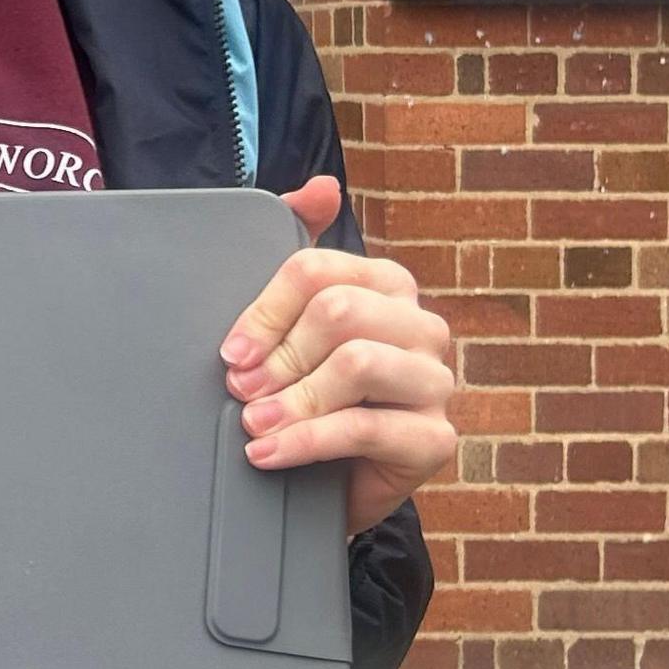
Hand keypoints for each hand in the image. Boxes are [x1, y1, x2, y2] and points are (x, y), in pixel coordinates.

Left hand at [223, 176, 459, 535]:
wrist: (329, 481)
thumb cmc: (309, 393)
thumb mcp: (292, 325)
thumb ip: (298, 247)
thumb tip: (323, 187)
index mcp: (388, 286)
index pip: (319, 272)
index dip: (265, 311)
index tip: (232, 351)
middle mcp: (422, 327)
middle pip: (338, 313)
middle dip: (278, 355)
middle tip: (240, 388)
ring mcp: (436, 382)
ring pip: (357, 364)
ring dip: (292, 399)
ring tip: (253, 423)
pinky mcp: (436, 438)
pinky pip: (366, 428)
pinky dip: (306, 441)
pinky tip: (267, 452)